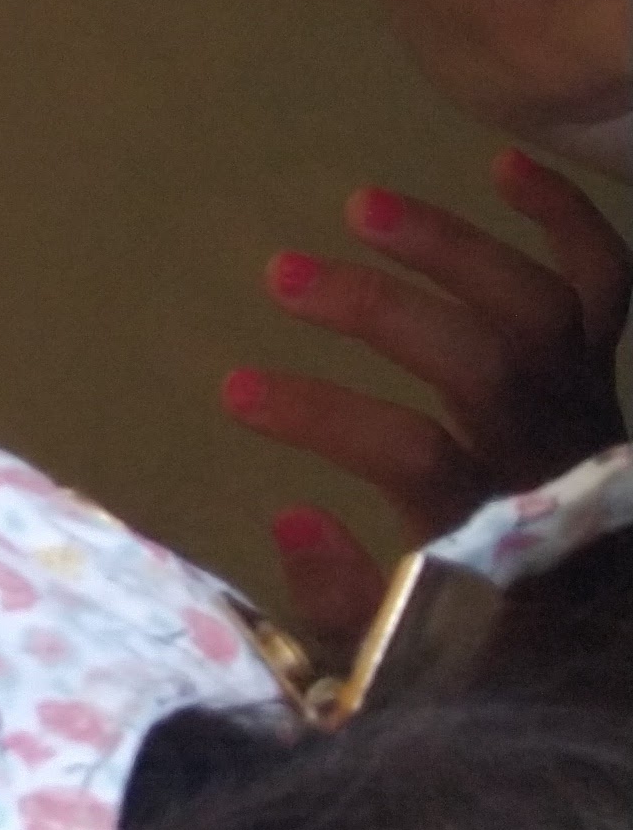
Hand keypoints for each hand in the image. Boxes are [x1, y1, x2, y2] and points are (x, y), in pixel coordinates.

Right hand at [224, 152, 630, 646]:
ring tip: (362, 208)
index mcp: (499, 529)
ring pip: (541, 307)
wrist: (597, 623)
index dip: (325, 418)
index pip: (414, 457)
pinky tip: (501, 167)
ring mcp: (587, 406)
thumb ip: (348, 605)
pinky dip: (565, 220)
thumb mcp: (406, 661)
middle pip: (484, 364)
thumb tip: (288, 516)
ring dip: (454, 248)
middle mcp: (552, 456)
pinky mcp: (601, 375)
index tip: (233, 390)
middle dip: (380, 313)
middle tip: (280, 275)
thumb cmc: (489, 648)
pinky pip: (602, 284)